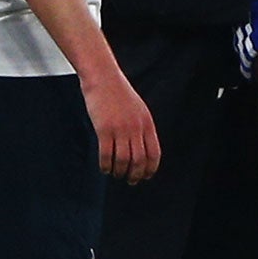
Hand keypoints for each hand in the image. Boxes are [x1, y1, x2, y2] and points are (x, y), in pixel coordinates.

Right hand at [81, 65, 160, 182]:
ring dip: (120, 171)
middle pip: (139, 160)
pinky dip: (106, 165)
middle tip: (130, 180)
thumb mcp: (138, 109)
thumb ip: (141, 127)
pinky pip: (106, 154)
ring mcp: (120, 129)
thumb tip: (141, 148)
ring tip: (116, 174)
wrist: (103, 78)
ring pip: (123, 160)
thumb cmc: (118, 94)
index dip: (150, 168)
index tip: (146, 176)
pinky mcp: (104, 129)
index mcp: (147, 123)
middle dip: (135, 174)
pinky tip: (104, 168)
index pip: (154, 153)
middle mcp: (136, 128)